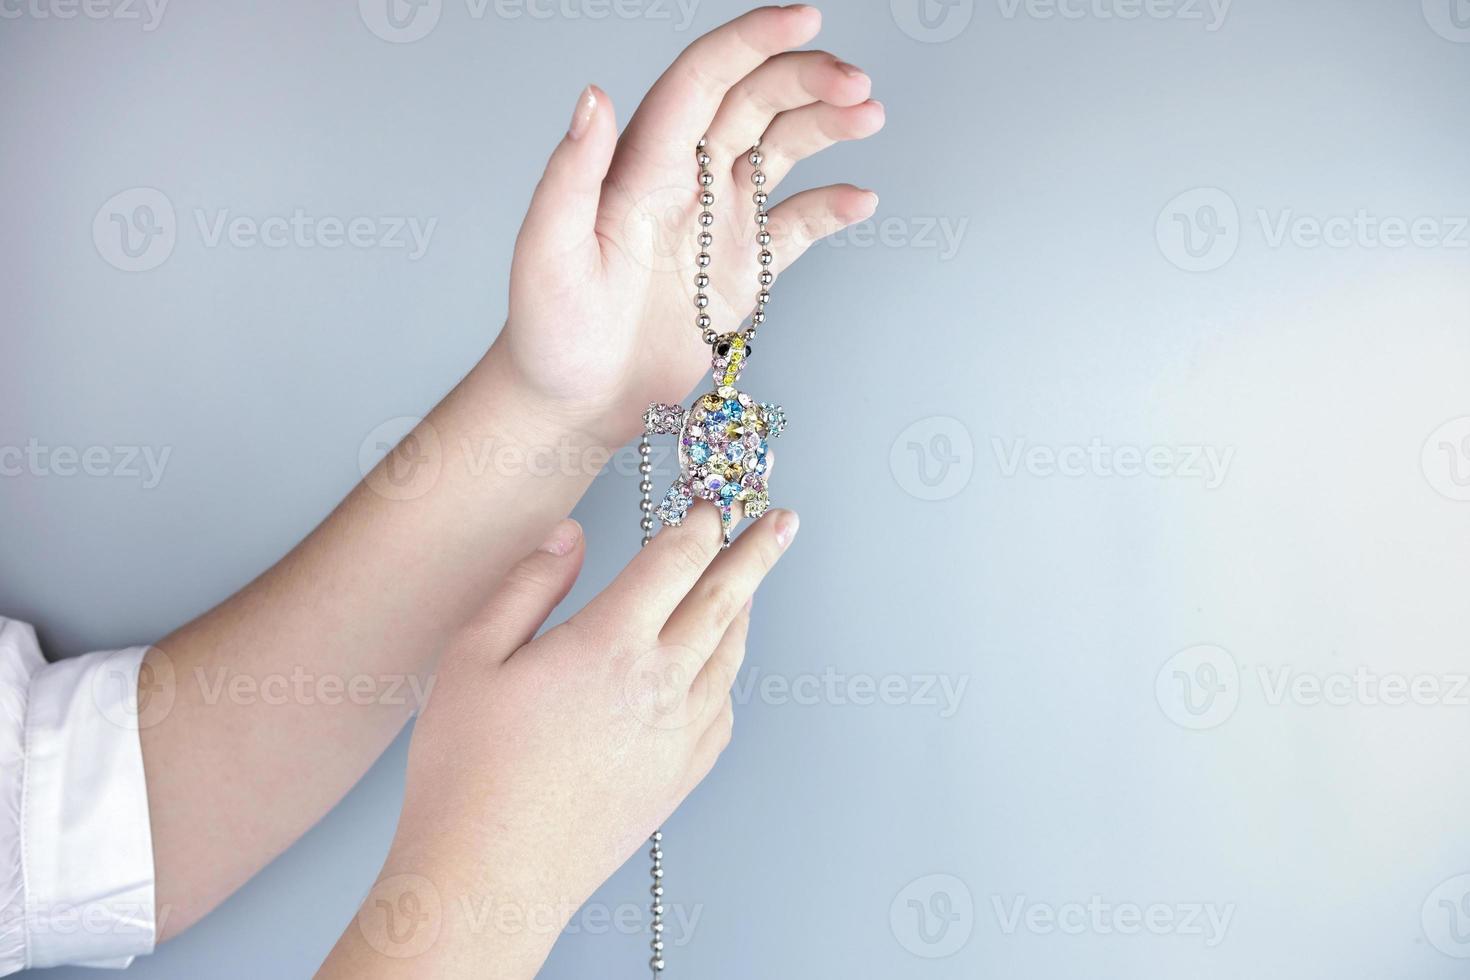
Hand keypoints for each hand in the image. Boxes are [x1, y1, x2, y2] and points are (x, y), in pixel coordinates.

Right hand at [327, 504, 797, 976]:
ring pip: (730, 654)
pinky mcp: (681, 775)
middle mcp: (659, 683)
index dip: (698, 525)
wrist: (493, 874)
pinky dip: (728, 673)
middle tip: (782, 522)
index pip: (676, 562)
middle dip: (756, 552)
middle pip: (723, 599)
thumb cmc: (469, 772)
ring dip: (744, 609)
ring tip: (751, 583)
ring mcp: (679, 733)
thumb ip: (528, 585)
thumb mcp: (473, 657)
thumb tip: (569, 536)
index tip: (710, 506)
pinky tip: (717, 666)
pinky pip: (723, 708)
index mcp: (610, 643)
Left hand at [498, 5, 882, 444]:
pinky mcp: (742, 268)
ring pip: (781, 149)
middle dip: (807, 79)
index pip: (702, 81)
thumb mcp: (545, 253)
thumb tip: (594, 97)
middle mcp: (683, 181)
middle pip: (753, 102)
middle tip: (858, 84)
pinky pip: (797, 224)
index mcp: (639, 166)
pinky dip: (832, 207)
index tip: (804, 17)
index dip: (752, 42)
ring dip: (827, 125)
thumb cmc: (548, 331)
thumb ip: (570, 174)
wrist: (573, 402)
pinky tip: (860, 198)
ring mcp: (718, 222)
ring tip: (869, 116)